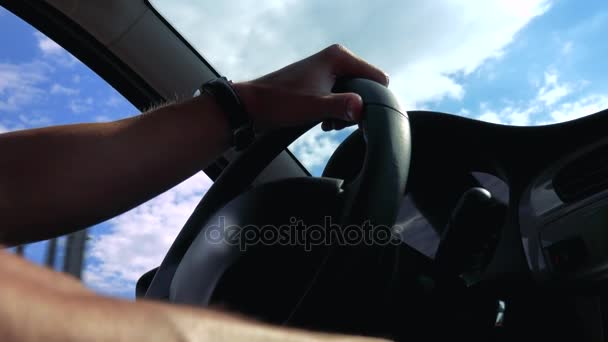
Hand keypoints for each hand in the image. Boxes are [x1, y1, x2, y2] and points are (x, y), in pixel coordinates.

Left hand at [233, 44, 388, 130]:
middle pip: (366, 88)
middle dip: (356, 108)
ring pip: (354, 96)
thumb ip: (342, 106)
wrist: (253, 107)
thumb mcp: (315, 106)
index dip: (372, 100)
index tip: (354, 115)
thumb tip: (361, 109)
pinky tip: (322, 121)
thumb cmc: (280, 103)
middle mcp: (336, 59)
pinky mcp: (321, 83)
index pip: (378, 78)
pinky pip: (341, 98)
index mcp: (339, 57)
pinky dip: (336, 112)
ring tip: (327, 122)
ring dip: (345, 113)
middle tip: (336, 120)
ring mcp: (328, 71)